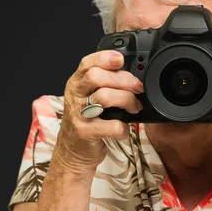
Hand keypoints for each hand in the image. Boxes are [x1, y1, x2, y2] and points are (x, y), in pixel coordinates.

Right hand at [54, 50, 143, 173]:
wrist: (73, 152)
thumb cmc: (87, 123)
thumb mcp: (90, 99)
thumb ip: (105, 86)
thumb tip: (133, 77)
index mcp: (77, 84)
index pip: (87, 63)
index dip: (104, 58)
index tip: (121, 59)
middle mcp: (75, 96)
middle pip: (97, 77)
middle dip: (123, 80)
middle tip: (138, 88)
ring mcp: (78, 114)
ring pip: (104, 97)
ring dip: (126, 100)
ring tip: (135, 108)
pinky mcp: (85, 132)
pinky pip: (111, 125)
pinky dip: (123, 128)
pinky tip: (124, 130)